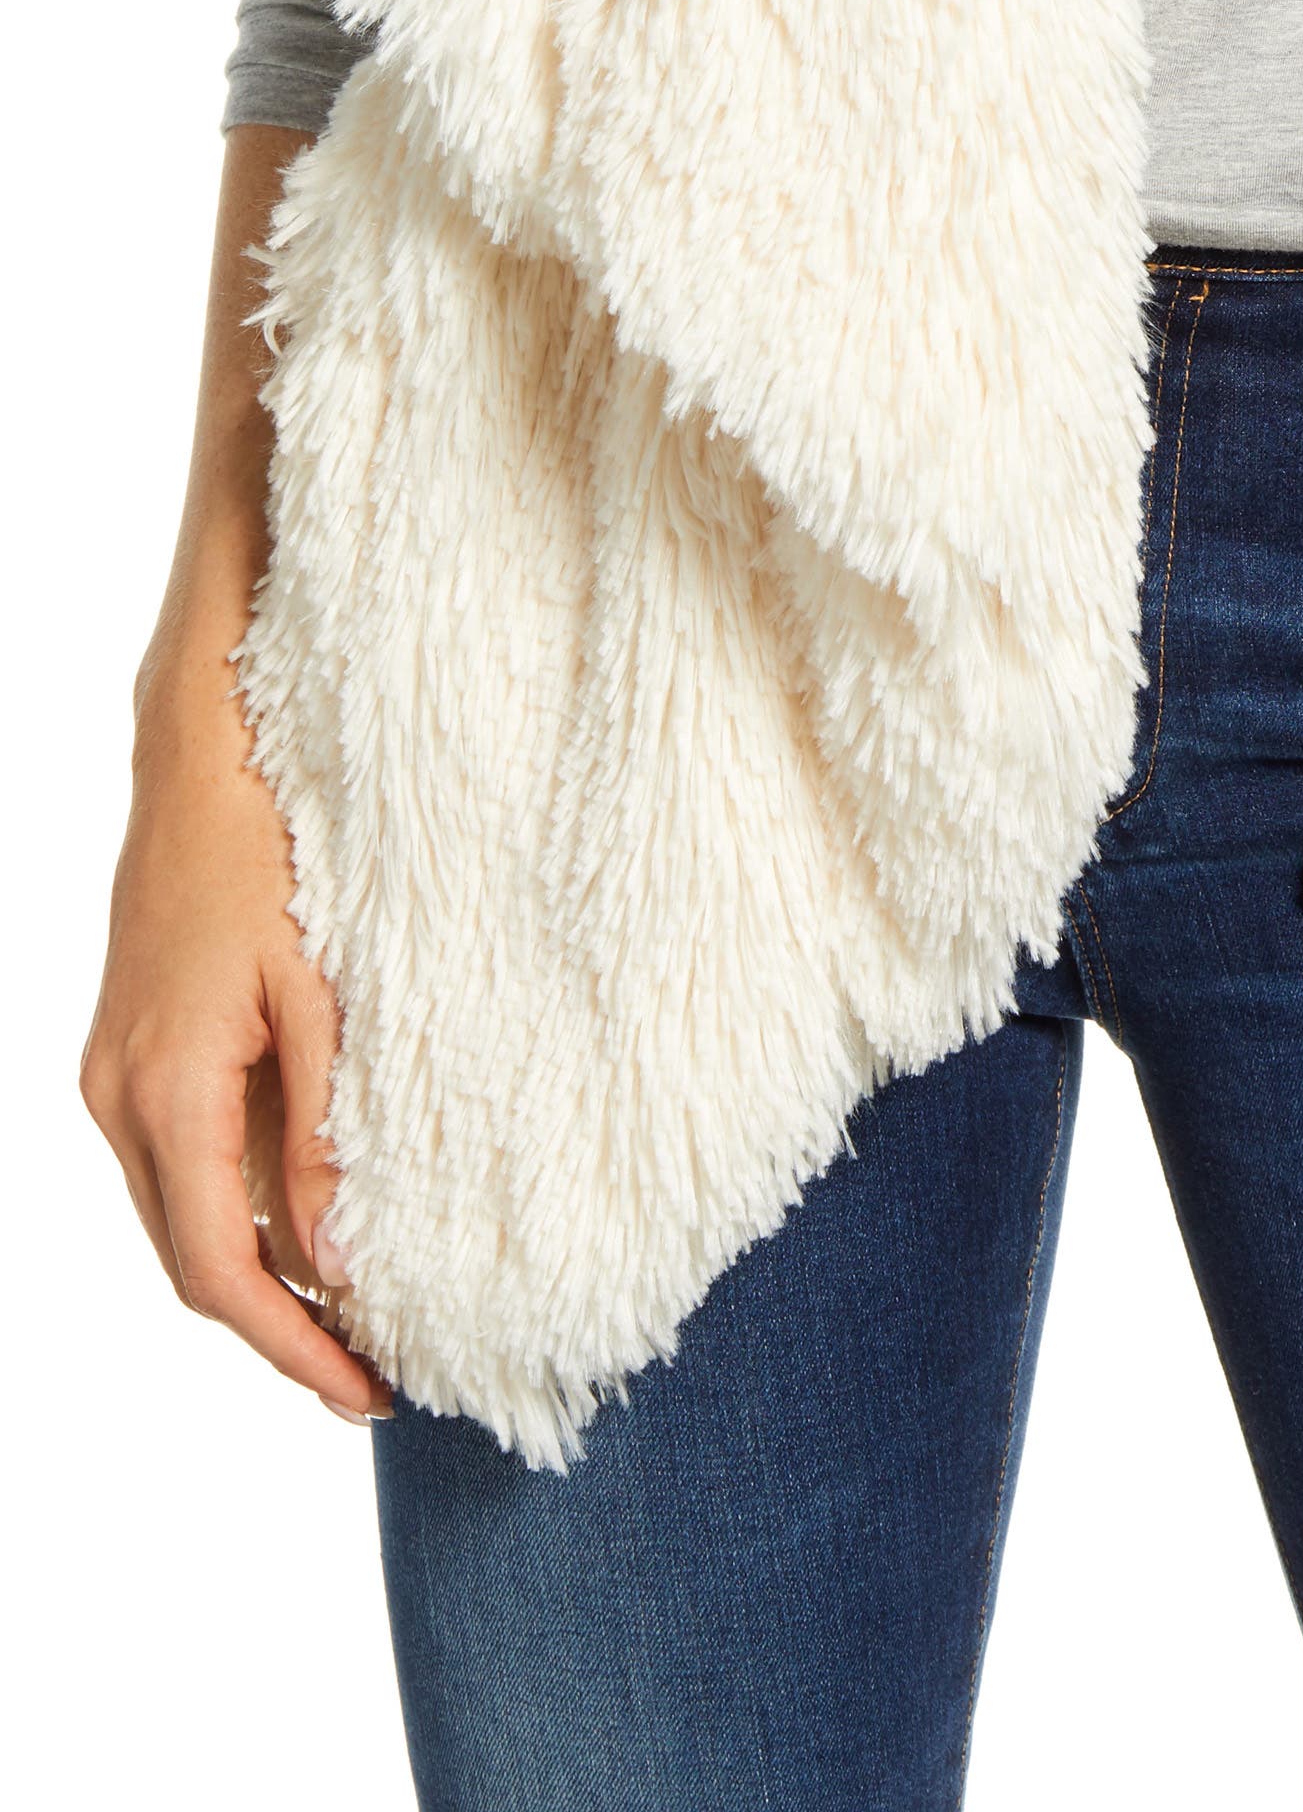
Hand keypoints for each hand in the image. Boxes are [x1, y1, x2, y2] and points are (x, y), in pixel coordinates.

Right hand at [80, 119, 384, 1420]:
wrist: (194, 716)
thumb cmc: (271, 828)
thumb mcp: (318, 982)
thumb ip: (328, 1124)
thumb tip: (341, 1259)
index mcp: (165, 1086)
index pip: (224, 1271)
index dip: (298, 1348)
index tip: (380, 1390)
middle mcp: (119, 1090)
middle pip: (195, 1256)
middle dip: (285, 1323)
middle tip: (383, 1371)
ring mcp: (114, 1058)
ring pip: (185, 1205)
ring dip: (264, 1264)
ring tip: (362, 1304)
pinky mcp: (133, 1024)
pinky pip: (180, 1148)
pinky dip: (242, 1194)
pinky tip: (313, 1201)